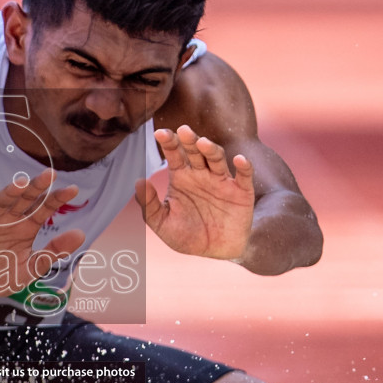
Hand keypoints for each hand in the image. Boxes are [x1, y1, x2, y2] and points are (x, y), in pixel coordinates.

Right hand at [0, 169, 85, 295]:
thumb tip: (82, 234)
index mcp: (26, 227)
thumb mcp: (30, 269)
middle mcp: (9, 219)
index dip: (57, 198)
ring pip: (1, 202)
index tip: (73, 189)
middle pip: (24, 198)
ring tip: (21, 184)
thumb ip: (54, 252)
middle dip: (36, 186)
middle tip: (50, 174)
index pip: (44, 208)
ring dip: (10, 192)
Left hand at [137, 125, 254, 258]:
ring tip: (202, 143)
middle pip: (195, 151)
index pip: (174, 154)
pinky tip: (239, 159)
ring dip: (210, 149)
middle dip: (189, 140)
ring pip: (217, 159)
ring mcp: (222, 181)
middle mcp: (202, 174)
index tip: (160, 133)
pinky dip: (243, 166)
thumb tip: (139, 183)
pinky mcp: (241, 191)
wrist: (217, 251)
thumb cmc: (187, 236)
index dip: (168, 142)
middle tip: (183, 130)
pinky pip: (244, 176)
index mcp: (182, 177)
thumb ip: (149, 206)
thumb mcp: (163, 224)